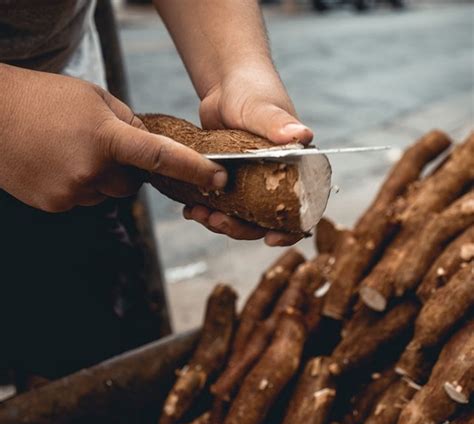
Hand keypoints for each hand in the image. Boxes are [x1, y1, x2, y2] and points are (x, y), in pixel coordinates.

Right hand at [0, 64, 226, 211]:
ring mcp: (72, 191)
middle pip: (132, 183)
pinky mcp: (56, 204)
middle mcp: (92, 169)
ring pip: (108, 192)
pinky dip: (81, 185)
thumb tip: (152, 148)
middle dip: (127, 169)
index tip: (219, 178)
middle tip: (103, 146)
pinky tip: (60, 164)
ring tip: (73, 151)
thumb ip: (129, 123)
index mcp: (106, 136)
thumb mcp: (94, 98)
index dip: (194, 169)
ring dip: (101, 177)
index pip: (162, 158)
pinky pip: (85, 199)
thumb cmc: (44, 98)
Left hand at [190, 64, 313, 245]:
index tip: (269, 239)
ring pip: (240, 216)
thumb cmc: (252, 90)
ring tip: (196, 214)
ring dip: (219, 221)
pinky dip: (207, 209)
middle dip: (240, 228)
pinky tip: (190, 208)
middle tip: (215, 221)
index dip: (290, 230)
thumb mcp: (262, 108)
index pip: (302, 209)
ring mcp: (252, 183)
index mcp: (296, 169)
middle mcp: (276, 180)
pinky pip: (222, 204)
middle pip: (264, 220)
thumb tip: (304, 135)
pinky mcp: (230, 181)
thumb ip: (278, 123)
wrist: (225, 84)